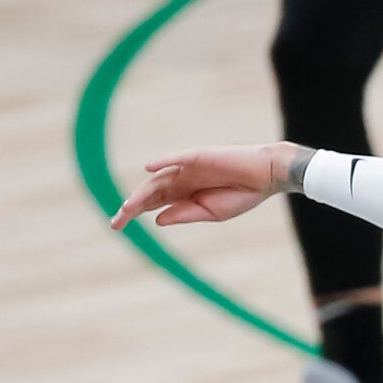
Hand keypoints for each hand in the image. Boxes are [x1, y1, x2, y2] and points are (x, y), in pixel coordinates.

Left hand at [109, 143, 299, 230]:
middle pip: (150, 192)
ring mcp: (188, 167)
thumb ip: (184, 214)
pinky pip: (176, 159)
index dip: (134, 212)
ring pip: (159, 179)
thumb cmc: (243, 195)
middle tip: (116, 222)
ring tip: (129, 207)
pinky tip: (149, 169)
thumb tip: (156, 219)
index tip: (117, 226)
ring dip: (143, 192)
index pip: (153, 203)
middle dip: (132, 206)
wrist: (266, 176)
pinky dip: (162, 161)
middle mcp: (181, 179)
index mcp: (184, 194)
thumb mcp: (211, 213)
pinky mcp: (199, 156)